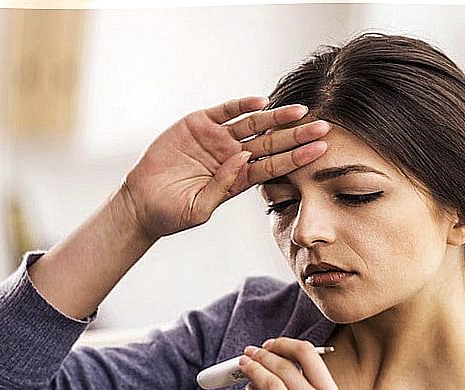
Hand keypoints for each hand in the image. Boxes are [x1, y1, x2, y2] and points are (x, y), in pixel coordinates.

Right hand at [118, 96, 330, 241]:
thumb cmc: (172, 213)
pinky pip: (224, 111)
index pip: (274, 166)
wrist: (141, 203)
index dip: (297, 158)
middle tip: (323, 127)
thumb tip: (242, 158)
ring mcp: (216, 139)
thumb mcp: (200, 209)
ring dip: (276, 118)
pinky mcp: (198, 124)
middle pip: (271, 143)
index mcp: (238, 179)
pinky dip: (241, 105)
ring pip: (253, 124)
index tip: (320, 151)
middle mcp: (232, 156)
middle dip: (296, 135)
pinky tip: (260, 102)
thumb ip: (222, 187)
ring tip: (299, 112)